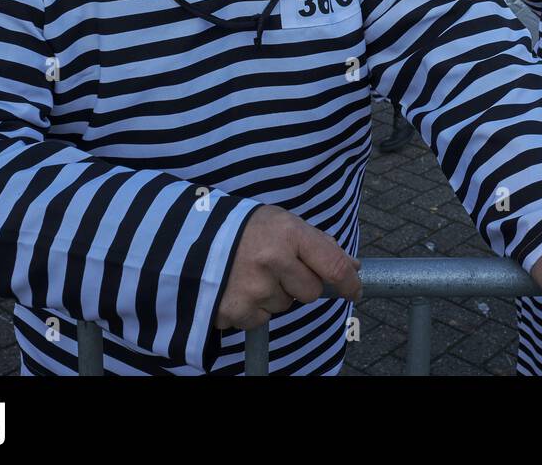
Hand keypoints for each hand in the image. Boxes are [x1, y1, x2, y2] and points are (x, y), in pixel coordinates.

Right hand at [216, 205, 361, 329]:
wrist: (186, 240)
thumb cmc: (242, 229)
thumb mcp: (281, 222)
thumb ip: (316, 242)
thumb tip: (352, 266)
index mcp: (289, 234)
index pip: (334, 265)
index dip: (349, 282)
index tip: (354, 290)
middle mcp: (273, 261)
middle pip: (311, 292)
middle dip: (300, 284)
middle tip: (278, 268)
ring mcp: (254, 288)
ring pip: (285, 305)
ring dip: (273, 295)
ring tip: (250, 273)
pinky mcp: (236, 310)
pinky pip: (260, 318)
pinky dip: (252, 307)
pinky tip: (237, 286)